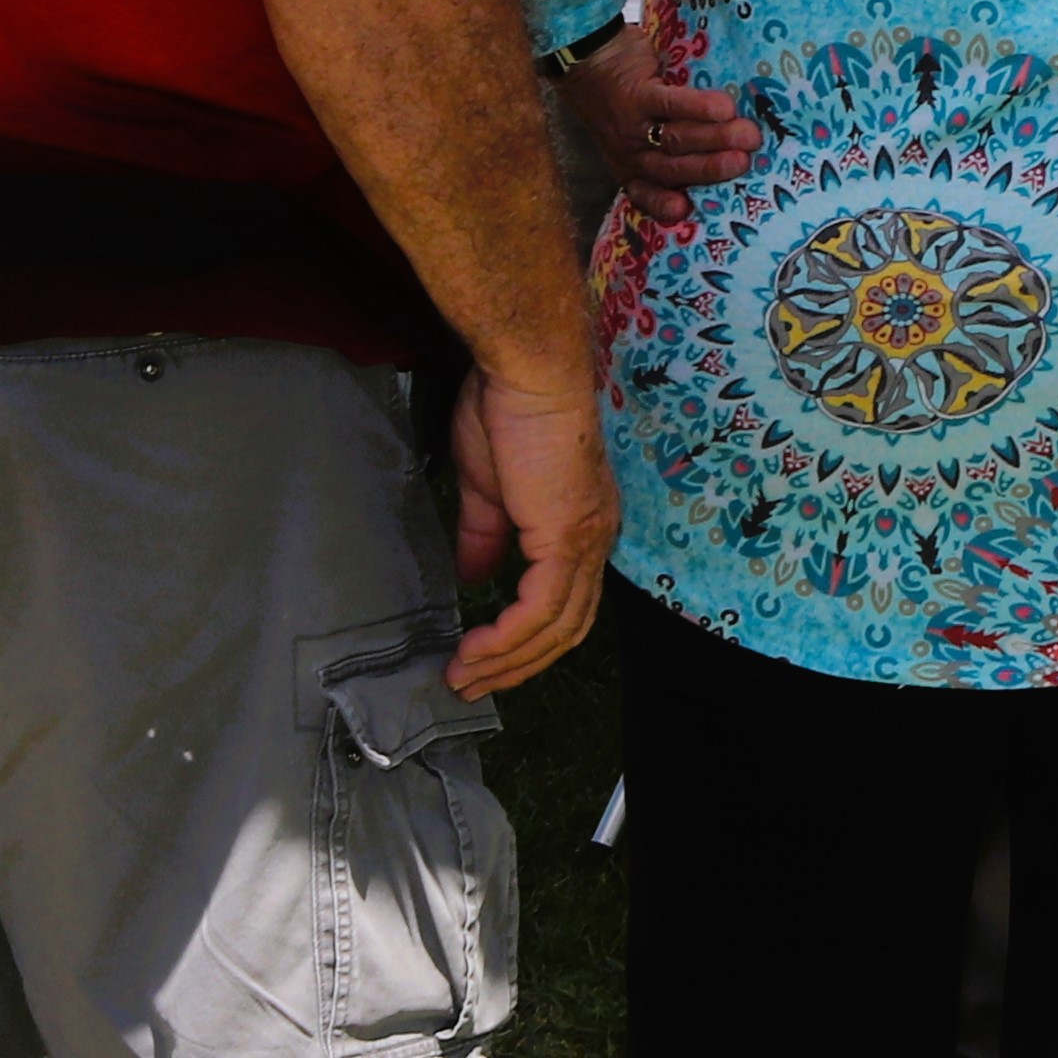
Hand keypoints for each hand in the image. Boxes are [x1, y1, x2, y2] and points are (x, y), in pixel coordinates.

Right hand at [446, 365, 615, 695]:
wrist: (527, 372)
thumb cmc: (508, 409)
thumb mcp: (489, 486)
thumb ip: (486, 534)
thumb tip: (475, 575)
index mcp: (579, 525)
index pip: (565, 603)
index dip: (527, 640)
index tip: (483, 659)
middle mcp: (594, 540)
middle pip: (567, 628)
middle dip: (517, 666)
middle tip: (470, 684)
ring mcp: (585, 541)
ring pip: (556, 628)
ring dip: (506, 662)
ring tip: (462, 678)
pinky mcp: (567, 538)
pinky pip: (541, 610)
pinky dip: (507, 640)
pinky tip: (475, 652)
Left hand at [563, 31, 758, 245]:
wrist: (586, 55)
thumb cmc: (618, 94)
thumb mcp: (631, 128)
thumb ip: (668, 139)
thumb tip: (726, 141)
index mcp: (630, 166)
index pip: (647, 193)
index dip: (663, 205)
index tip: (686, 210)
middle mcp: (630, 152)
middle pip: (674, 167)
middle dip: (713, 168)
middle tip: (746, 162)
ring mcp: (631, 125)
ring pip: (676, 139)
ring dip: (716, 139)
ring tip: (749, 135)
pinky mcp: (636, 94)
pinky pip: (670, 104)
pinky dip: (698, 108)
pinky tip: (724, 108)